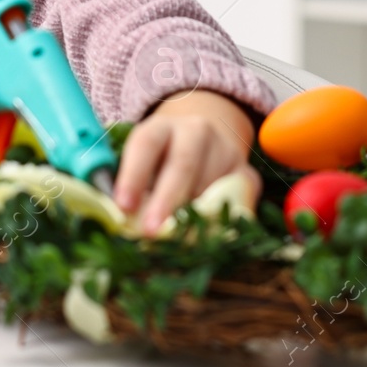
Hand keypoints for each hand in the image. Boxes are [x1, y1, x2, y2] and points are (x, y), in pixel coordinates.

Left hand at [113, 89, 259, 235]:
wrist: (201, 141)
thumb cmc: (160, 161)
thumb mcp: (140, 162)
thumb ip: (130, 186)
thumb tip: (118, 219)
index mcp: (161, 126)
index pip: (145, 144)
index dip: (133, 175)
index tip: (123, 206)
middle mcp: (196, 131)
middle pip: (182, 164)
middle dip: (166, 201)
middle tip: (152, 231)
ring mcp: (226, 150)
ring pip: (208, 187)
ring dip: (190, 217)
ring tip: (174, 239)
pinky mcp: (247, 174)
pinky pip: (237, 202)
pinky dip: (220, 222)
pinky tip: (205, 237)